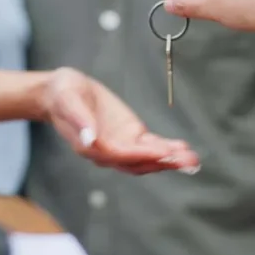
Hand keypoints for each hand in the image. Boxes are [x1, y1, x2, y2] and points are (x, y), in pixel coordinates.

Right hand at [41, 68, 199, 174]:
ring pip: (147, 159)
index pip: (120, 154)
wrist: (62, 92)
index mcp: (92, 146)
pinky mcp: (130, 135)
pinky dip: (166, 149)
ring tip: (192, 159)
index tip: (163, 152)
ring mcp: (120, 145)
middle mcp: (108, 152)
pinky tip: (182, 149)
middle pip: (139, 162)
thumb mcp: (68, 101)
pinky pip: (150, 146)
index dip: (142, 154)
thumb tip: (90, 138)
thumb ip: (79, 120)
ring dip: (170, 160)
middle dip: (164, 163)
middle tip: (188, 162)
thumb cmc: (63, 95)